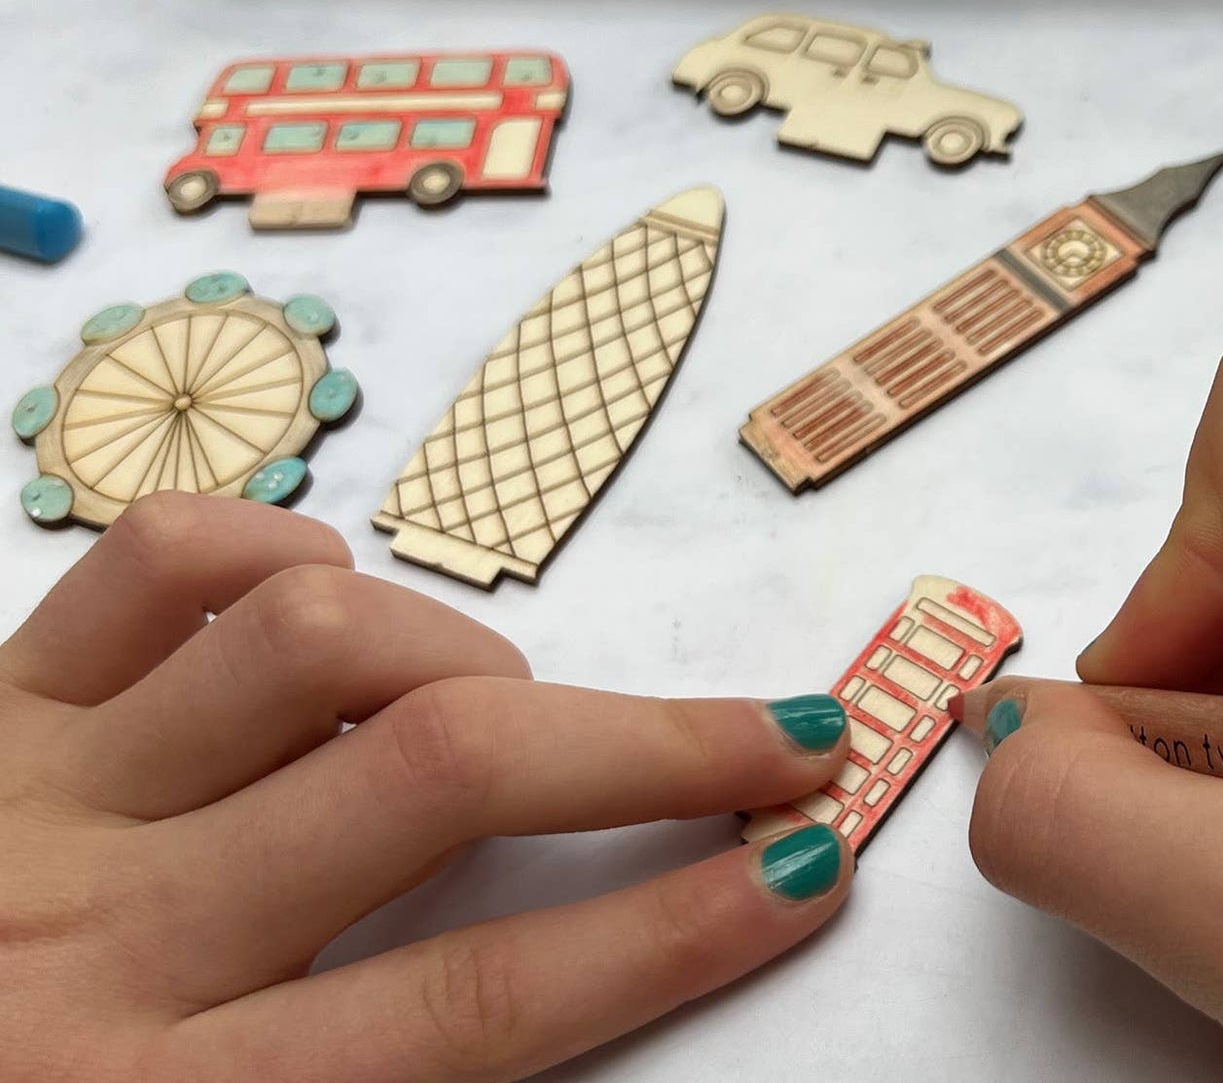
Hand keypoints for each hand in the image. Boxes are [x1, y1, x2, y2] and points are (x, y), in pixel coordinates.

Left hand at [0, 493, 852, 1081]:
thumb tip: (546, 973)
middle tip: (780, 733)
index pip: (481, 1004)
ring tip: (487, 707)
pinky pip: (173, 557)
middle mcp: (97, 939)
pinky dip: (294, 566)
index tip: (807, 857)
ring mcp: (28, 795)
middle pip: (445, 778)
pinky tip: (321, 628)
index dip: (673, 926)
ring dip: (464, 656)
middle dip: (658, 749)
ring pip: (325, 640)